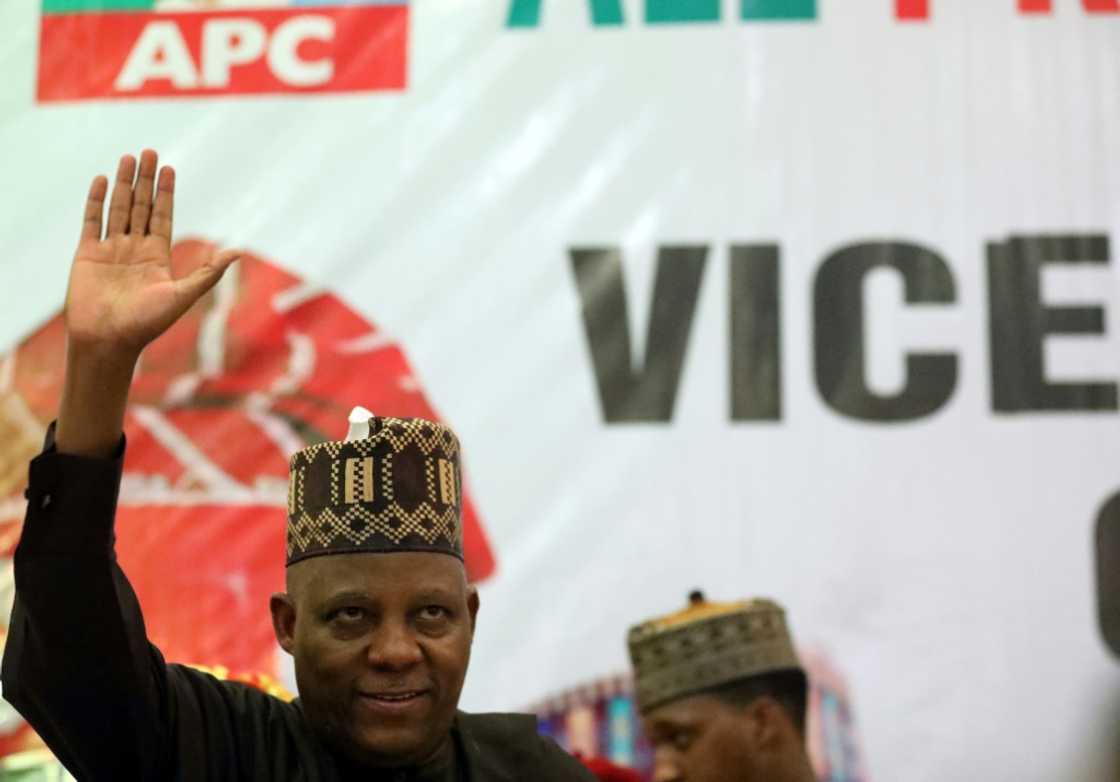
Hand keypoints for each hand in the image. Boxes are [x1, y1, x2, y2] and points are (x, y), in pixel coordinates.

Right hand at [66, 150, 238, 358]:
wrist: (108, 340)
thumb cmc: (147, 323)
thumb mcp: (183, 295)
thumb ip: (208, 272)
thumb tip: (238, 253)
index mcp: (158, 258)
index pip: (163, 217)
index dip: (166, 193)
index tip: (169, 168)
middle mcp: (135, 250)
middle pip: (141, 207)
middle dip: (145, 180)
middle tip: (149, 152)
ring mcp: (111, 250)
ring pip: (118, 209)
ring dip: (122, 183)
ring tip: (128, 158)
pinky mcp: (87, 254)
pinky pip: (92, 221)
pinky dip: (95, 200)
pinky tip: (100, 180)